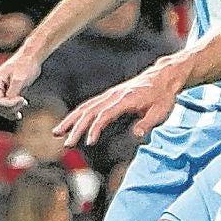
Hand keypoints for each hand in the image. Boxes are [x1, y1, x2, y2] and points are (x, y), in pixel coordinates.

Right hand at [0, 46, 45, 120]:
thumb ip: (14, 92)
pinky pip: (5, 105)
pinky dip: (12, 110)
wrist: (30, 57)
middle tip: (25, 102)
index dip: (10, 105)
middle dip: (10, 109)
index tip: (24, 100)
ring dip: (11, 111)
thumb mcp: (20, 79)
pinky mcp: (5, 92)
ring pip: (1, 108)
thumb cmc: (25, 65)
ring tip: (23, 106)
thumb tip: (11, 104)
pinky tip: (19, 114)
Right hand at [55, 56, 190, 147]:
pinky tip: (69, 123)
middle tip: (67, 144)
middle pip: (89, 111)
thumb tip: (136, 134)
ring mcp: (109, 95)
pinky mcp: (109, 96)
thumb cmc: (164, 95)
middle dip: (76, 128)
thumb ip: (147, 123)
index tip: (89, 142)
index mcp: (126, 99)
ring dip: (70, 120)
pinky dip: (77, 114)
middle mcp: (114, 95)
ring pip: (85, 107)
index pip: (105, 115)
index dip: (95, 128)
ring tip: (57, 133)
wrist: (163, 76)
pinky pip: (89, 105)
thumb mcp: (161, 111)